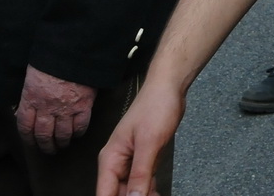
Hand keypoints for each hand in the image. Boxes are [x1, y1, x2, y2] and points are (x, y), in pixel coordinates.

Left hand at [14, 65, 95, 153]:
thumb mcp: (32, 74)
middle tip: (49, 149)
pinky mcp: (83, 105)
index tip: (31, 142)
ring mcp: (65, 108)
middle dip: (45, 145)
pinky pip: (80, 126)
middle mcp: (46, 108)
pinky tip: (77, 134)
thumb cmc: (50, 58)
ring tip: (63, 144)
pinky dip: (78, 133)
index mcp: (31, 99)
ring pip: (61, 134)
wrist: (72, 50)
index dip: (28, 138)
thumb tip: (26, 107)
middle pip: (43, 135)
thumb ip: (30, 93)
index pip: (24, 127)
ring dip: (62, 142)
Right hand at [97, 79, 183, 195]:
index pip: (105, 193)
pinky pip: (142, 181)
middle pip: (118, 193)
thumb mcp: (149, 143)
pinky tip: (157, 193)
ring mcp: (130, 161)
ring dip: (143, 195)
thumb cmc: (155, 106)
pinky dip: (149, 189)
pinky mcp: (143, 158)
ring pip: (131, 190)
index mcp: (110, 159)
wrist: (169, 88)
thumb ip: (141, 174)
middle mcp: (117, 163)